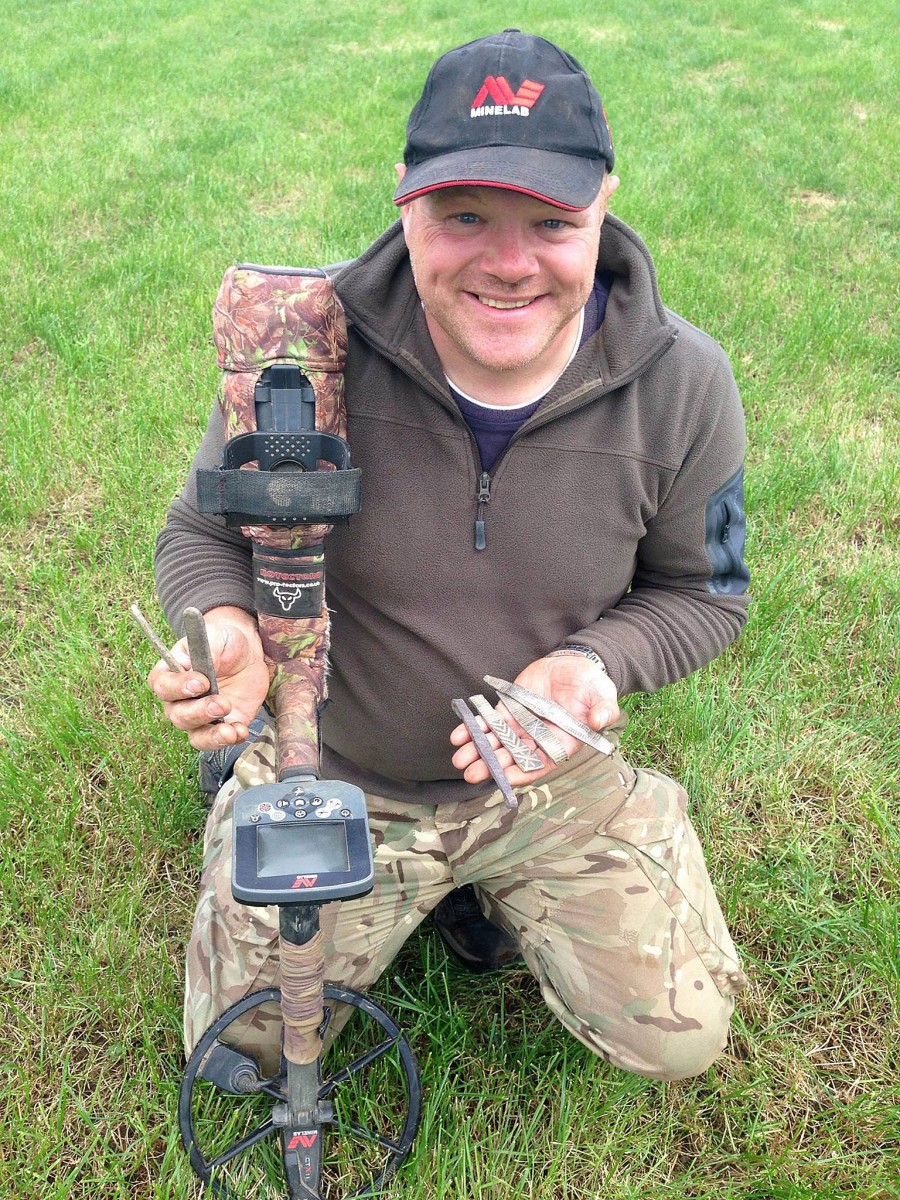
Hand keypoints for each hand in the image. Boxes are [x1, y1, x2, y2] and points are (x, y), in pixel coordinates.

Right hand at [146, 606, 270, 750]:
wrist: (247, 655)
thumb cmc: (224, 642)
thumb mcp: (218, 637)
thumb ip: (208, 650)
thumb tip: (203, 670)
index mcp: (171, 674)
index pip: (162, 686)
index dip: (178, 687)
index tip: (201, 682)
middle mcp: (179, 701)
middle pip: (178, 716)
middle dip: (199, 712)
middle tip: (222, 704)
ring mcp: (200, 717)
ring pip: (196, 737)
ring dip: (212, 736)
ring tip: (230, 731)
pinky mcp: (221, 726)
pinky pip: (220, 740)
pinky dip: (231, 738)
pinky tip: (241, 730)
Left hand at [450, 654, 619, 785]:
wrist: (574, 664)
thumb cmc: (591, 685)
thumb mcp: (602, 696)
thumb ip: (603, 710)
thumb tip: (599, 721)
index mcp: (562, 743)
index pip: (540, 764)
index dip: (523, 771)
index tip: (505, 776)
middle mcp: (538, 739)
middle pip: (512, 757)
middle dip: (492, 766)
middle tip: (472, 774)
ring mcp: (521, 725)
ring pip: (496, 743)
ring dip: (478, 751)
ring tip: (460, 759)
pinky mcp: (509, 709)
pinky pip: (489, 722)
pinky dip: (474, 729)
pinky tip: (458, 735)